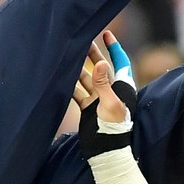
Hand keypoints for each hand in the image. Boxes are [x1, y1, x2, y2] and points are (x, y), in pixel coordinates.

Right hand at [76, 31, 137, 158]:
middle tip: (82, 39)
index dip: (114, 47)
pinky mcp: (88, 109)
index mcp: (122, 88)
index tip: (106, 33)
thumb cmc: (113, 128)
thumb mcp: (109, 103)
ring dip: (78, 68)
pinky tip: (60, 76)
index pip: (120, 62)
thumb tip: (99, 62)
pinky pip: (77, 92)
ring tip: (67, 54)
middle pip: (101, 67)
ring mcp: (98, 100)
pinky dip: (69, 85)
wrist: (105, 150)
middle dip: (92, 54)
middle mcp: (111, 91)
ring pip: (86, 79)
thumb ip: (103, 83)